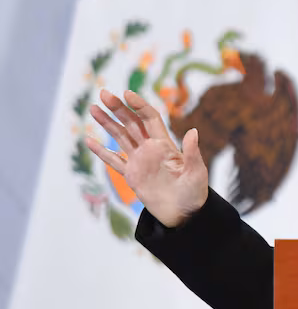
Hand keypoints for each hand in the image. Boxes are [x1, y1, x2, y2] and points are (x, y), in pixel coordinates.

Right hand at [85, 89, 208, 227]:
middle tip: (103, 93)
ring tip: (93, 108)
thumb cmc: (195, 193)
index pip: (149, 119)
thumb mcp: (197, 172)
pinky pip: (114, 161)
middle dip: (118, 108)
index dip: (138, 106)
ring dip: (107, 123)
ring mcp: (140, 162)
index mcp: (166, 145)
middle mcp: (151, 149)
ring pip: (120, 137)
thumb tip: (192, 131)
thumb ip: (192, 152)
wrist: (185, 214)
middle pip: (131, 123)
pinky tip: (89, 140)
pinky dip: (102, 151)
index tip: (126, 94)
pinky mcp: (132, 176)